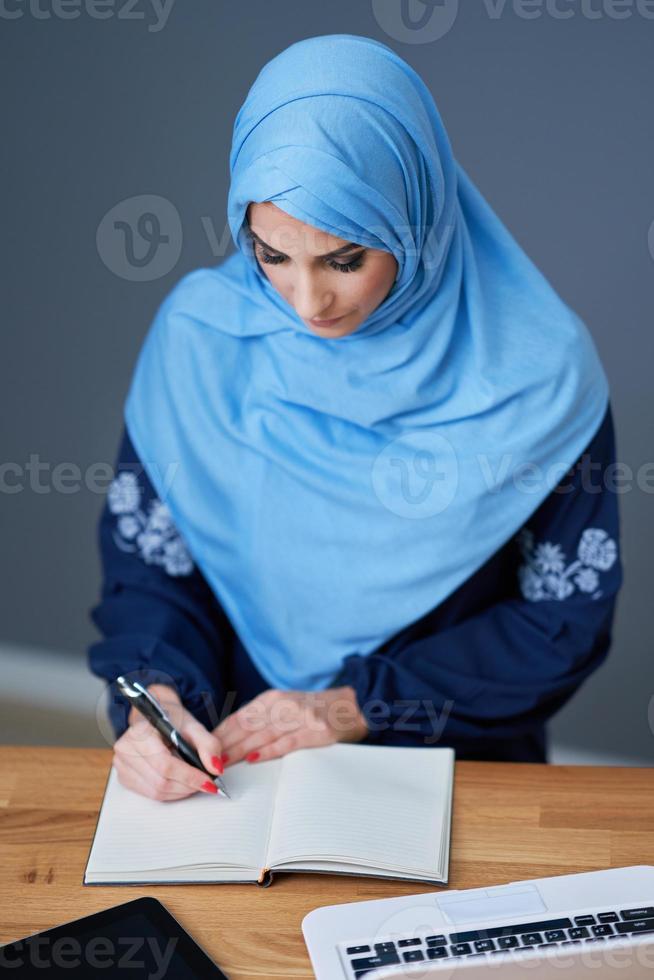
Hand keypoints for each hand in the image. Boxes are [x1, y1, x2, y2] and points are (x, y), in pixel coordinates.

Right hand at [113, 684, 225, 800]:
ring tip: (195, 782)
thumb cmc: (171, 719)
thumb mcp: (193, 726)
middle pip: (161, 781)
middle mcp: (125, 748)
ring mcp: (122, 764)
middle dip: (188, 785)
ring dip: (181, 791)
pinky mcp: (124, 776)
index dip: (190, 776)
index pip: (165, 764)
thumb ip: (208, 744)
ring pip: (156, 791)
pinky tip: (180, 783)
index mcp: (140, 732)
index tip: (210, 782)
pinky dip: (170, 793)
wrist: (155, 716)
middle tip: (207, 782)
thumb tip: (216, 768)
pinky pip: (150, 794)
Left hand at [212, 686, 368, 765]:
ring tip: (222, 763)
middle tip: (206, 761)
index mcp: (272, 699)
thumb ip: (261, 718)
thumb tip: (230, 737)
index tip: (202, 747)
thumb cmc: (315, 709)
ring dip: (239, 751)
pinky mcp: (315, 731)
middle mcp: (283, 705)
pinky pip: (288, 742)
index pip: (239, 717)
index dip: (220, 733)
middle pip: (247, 727)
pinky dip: (268, 751)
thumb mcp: (284, 706)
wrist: (352, 705)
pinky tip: (254, 759)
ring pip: (262, 735)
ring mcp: (300, 717)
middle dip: (224, 745)